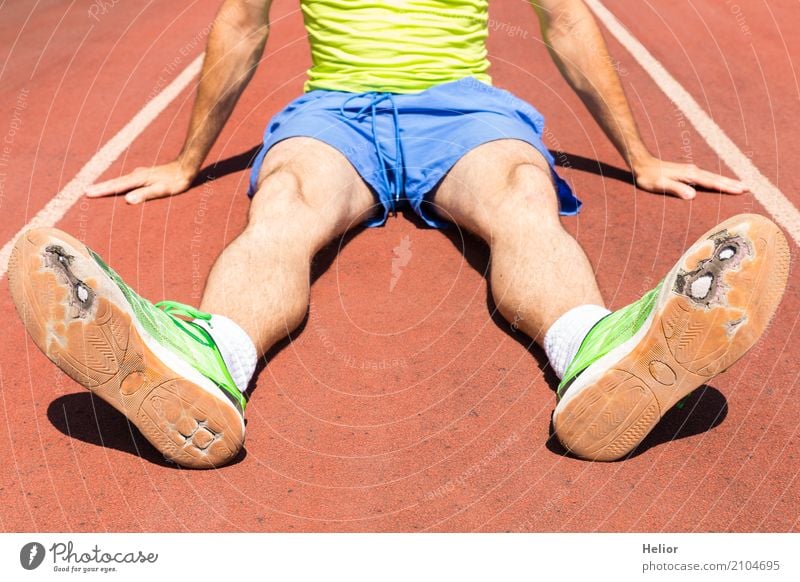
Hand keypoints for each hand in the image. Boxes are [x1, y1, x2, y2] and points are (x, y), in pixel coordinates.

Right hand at [84, 160, 194, 203]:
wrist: (185, 167)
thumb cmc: (175, 181)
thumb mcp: (162, 190)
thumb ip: (145, 194)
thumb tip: (127, 199)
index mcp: (138, 179)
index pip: (116, 186)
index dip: (102, 191)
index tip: (87, 194)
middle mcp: (136, 175)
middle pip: (114, 182)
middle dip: (100, 187)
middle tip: (85, 192)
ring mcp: (139, 174)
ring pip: (119, 181)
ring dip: (107, 185)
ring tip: (95, 189)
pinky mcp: (144, 175)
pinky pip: (126, 181)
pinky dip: (117, 184)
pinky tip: (117, 186)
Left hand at [632, 156, 747, 199]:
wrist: (642, 164)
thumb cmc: (649, 177)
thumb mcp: (660, 185)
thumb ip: (676, 189)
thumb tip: (693, 195)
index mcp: (689, 175)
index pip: (712, 183)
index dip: (726, 187)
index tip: (741, 190)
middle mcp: (693, 171)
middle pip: (716, 178)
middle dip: (732, 184)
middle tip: (749, 188)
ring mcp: (691, 171)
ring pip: (713, 177)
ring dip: (727, 182)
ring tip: (740, 186)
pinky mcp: (688, 172)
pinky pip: (707, 178)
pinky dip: (717, 181)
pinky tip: (720, 183)